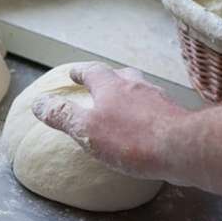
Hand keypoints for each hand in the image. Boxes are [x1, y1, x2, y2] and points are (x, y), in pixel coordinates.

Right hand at [31, 63, 189, 181]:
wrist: (183, 148)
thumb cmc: (131, 138)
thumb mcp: (87, 130)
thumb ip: (63, 116)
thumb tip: (38, 103)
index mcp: (111, 86)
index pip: (92, 71)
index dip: (80, 71)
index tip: (73, 72)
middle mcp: (136, 86)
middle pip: (121, 75)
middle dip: (109, 78)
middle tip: (100, 83)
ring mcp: (159, 100)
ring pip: (141, 90)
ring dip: (130, 94)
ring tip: (124, 104)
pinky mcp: (175, 117)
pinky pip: (156, 108)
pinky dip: (146, 112)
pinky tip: (147, 125)